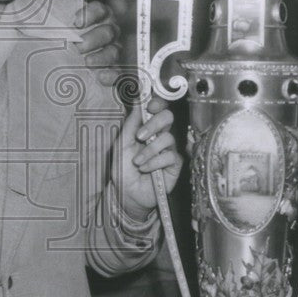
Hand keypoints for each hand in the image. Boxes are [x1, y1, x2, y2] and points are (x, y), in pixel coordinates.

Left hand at [54, 0, 119, 86]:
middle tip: (78, 45)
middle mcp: (109, 32)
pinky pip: (119, 73)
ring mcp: (113, 52)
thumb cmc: (67, 33)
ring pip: (114, 52)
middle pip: (109, 32)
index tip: (75, 22)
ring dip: (102, 57)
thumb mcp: (62, 15)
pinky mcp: (114, 71)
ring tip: (88, 62)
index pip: (101, 10)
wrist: (64, 61)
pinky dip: (112, 75)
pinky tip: (101, 77)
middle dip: (94, 38)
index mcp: (98, 17)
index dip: (90, 14)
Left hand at [111, 99, 182, 217]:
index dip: (157, 103)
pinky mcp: (175, 163)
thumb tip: (137, 103)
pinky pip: (170, 156)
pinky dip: (154, 162)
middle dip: (154, 124)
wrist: (127, 193)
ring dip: (149, 150)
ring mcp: (168, 149)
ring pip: (168, 138)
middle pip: (168, 117)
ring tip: (137, 162)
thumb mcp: (122, 144)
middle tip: (140, 136)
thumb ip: (130, 124)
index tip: (149, 107)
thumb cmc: (124, 169)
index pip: (158, 109)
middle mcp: (160, 135)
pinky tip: (145, 169)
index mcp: (147, 127)